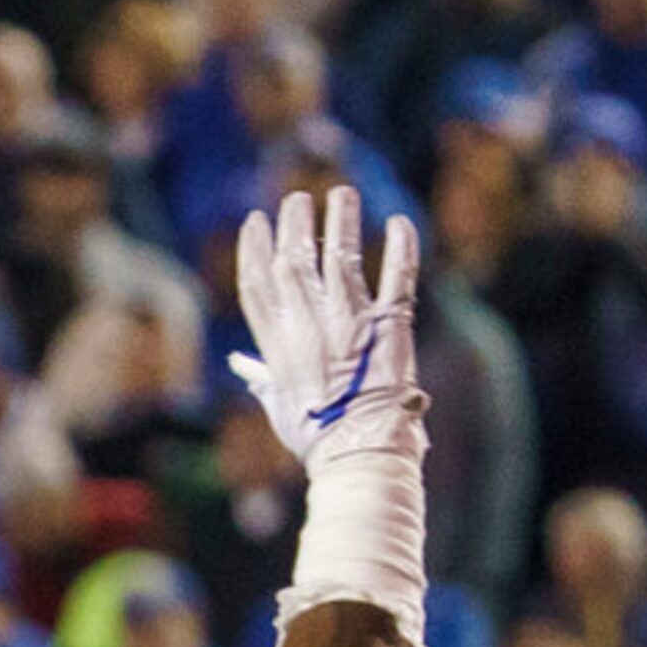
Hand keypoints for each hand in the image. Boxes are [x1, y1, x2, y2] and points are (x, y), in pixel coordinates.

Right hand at [227, 187, 421, 466]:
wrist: (360, 451)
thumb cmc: (317, 438)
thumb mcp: (280, 408)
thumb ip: (262, 380)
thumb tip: (244, 366)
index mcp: (279, 344)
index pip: (258, 284)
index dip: (254, 248)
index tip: (256, 221)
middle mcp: (310, 325)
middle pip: (294, 260)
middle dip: (293, 224)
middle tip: (296, 200)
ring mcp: (351, 322)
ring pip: (342, 256)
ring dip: (341, 221)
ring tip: (341, 194)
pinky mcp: (392, 325)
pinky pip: (399, 276)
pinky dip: (403, 247)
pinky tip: (400, 222)